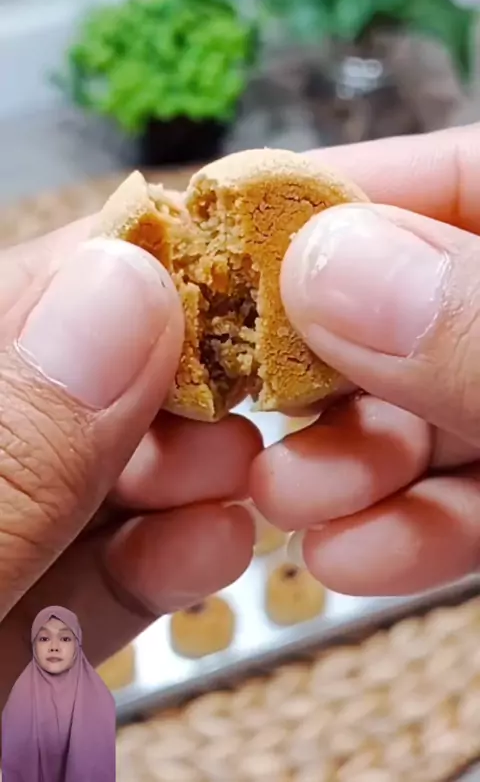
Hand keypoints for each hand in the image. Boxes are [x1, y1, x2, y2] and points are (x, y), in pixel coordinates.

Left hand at [0, 216, 259, 706]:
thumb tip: (118, 294)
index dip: (92, 276)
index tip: (194, 272)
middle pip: (46, 391)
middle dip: (150, 385)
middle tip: (228, 395)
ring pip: (81, 486)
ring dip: (174, 475)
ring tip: (239, 474)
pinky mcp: (0, 647)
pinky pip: (88, 584)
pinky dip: (162, 562)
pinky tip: (217, 542)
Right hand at [251, 124, 479, 597]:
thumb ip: (478, 327)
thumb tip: (327, 267)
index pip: (450, 177)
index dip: (332, 200)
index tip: (223, 241)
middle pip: (412, 306)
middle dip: (320, 362)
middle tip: (238, 395)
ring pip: (430, 411)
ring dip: (350, 462)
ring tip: (283, 497)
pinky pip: (474, 495)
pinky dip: (415, 528)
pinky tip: (351, 558)